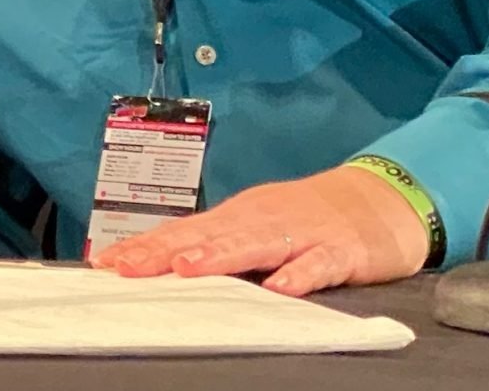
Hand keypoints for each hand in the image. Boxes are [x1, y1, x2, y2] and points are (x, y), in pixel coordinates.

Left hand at [89, 163, 429, 296]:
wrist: (380, 199)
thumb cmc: (311, 219)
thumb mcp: (260, 228)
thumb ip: (221, 245)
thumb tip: (167, 264)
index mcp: (239, 216)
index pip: (184, 231)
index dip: (146, 246)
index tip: (108, 263)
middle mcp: (261, 219)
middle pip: (208, 235)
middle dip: (166, 251)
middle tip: (130, 266)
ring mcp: (300, 232)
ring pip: (255, 244)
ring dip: (219, 255)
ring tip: (186, 268)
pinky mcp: (339, 250)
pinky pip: (317, 264)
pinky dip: (300, 274)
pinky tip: (282, 288)